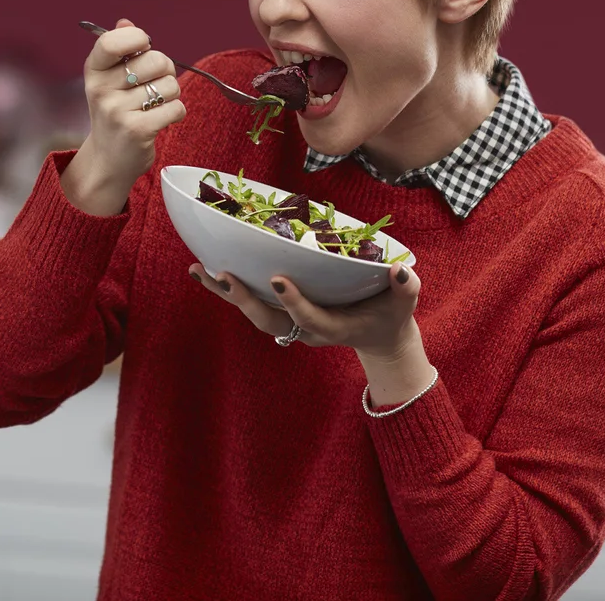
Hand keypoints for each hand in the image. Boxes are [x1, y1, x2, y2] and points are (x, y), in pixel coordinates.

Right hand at [72, 18, 186, 190]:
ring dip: (171, 95)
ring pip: (170, 85)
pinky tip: (162, 120)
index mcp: (94, 71)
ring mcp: (117, 111)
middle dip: (166, 70)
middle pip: (156, 60)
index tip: (144, 46)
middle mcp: (101, 89)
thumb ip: (120, 50)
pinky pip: (176, 107)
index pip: (113, 40)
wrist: (109, 160)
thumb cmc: (116, 113)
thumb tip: (125, 22)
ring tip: (155, 106)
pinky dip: (176, 113)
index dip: (137, 38)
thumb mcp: (109, 81)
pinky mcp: (137, 130)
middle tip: (156, 85)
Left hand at [188, 261, 420, 358]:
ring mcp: (292, 323)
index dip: (293, 302)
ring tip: (199, 270)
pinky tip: (205, 267)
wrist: (379, 337)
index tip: (278, 279)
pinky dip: (228, 288)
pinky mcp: (283, 313)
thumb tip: (400, 270)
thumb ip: (405, 287)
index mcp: (334, 327)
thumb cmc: (391, 315)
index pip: (309, 318)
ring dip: (226, 293)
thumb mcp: (405, 302)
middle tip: (224, 275)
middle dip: (246, 300)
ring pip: (253, 312)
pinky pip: (251, 302)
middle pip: (270, 321)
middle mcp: (306, 329)